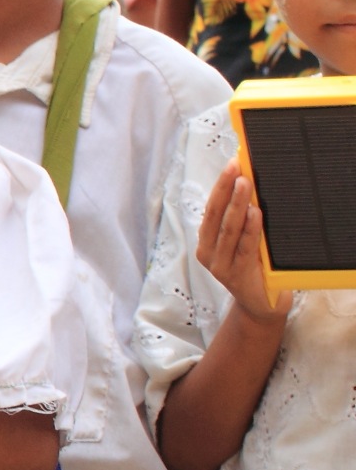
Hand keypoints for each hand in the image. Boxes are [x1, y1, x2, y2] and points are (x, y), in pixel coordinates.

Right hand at [195, 166, 287, 325]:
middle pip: (215, 215)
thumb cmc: (256, 269)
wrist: (262, 305)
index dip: (220, 186)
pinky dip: (250, 229)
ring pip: (228, 229)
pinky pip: (244, 247)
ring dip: (237, 204)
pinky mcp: (237, 275)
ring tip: (246, 183)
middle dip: (225, 189)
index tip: (232, 164)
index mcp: (206, 243)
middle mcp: (208, 253)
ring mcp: (220, 266)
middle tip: (237, 167)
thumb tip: (251, 187)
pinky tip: (255, 213)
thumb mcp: (244, 244)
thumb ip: (242, 223)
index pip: (211, 209)